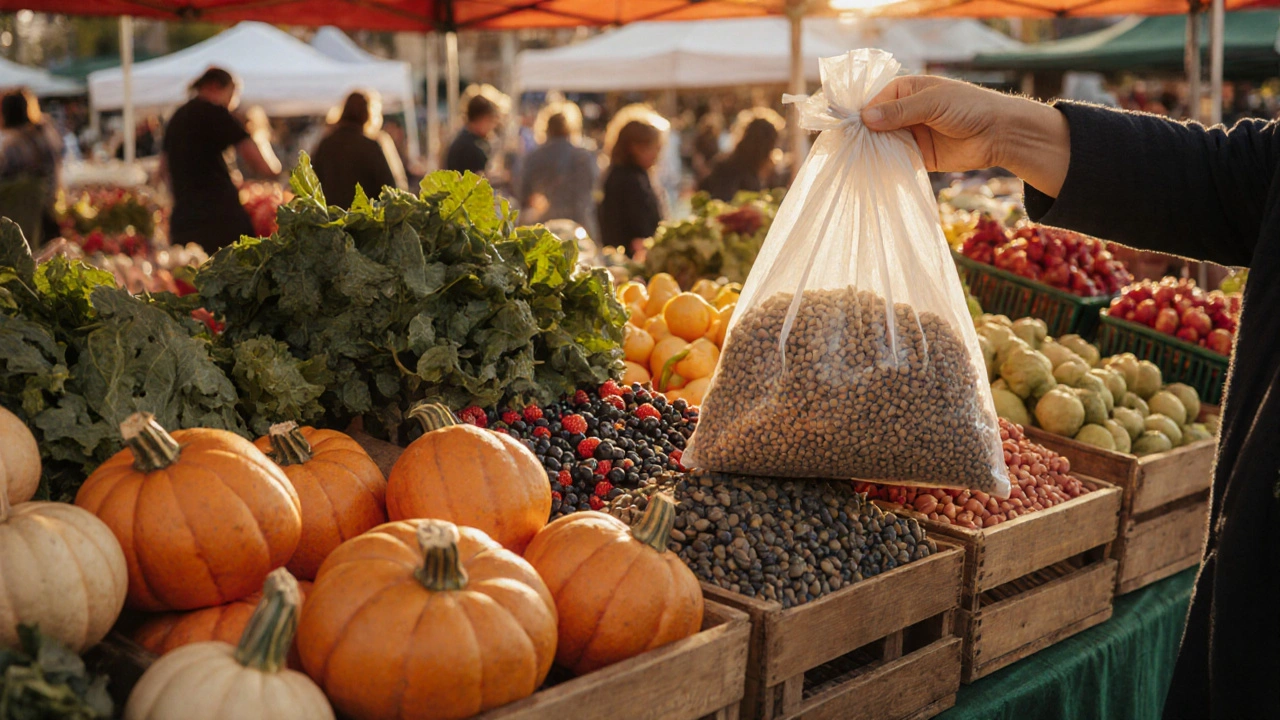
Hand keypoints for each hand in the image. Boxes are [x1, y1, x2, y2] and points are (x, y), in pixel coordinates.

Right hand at [861, 76, 1070, 196]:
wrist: (1000, 134)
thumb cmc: (969, 107)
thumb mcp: (933, 103)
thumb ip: (900, 111)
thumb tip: (864, 118)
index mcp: (906, 90)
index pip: (874, 101)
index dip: (859, 114)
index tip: (845, 128)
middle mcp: (905, 112)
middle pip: (874, 124)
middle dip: (862, 135)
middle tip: (845, 148)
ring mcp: (911, 134)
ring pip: (883, 143)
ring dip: (872, 152)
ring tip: (854, 162)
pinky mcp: (918, 156)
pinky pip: (896, 160)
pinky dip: (886, 165)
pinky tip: (873, 172)